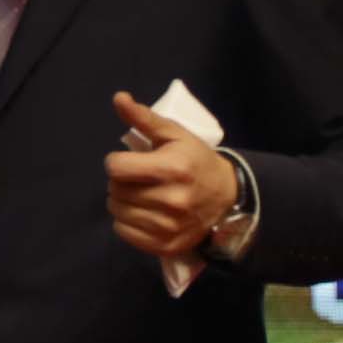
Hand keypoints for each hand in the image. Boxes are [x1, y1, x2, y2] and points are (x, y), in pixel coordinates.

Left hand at [103, 93, 242, 258]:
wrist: (227, 197)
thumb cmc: (196, 161)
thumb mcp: (175, 135)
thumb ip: (144, 118)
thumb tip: (118, 98)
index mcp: (173, 169)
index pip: (116, 168)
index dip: (117, 162)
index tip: (129, 161)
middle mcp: (171, 200)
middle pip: (115, 190)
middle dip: (120, 181)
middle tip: (137, 179)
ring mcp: (169, 226)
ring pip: (117, 211)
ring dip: (122, 201)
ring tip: (140, 194)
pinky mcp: (165, 245)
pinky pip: (124, 232)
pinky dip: (126, 222)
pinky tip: (143, 212)